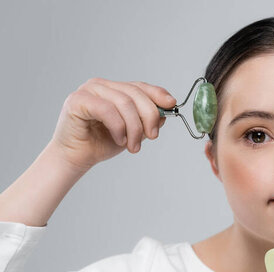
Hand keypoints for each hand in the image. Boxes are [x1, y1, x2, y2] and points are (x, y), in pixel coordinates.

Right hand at [50, 77, 176, 171]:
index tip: (171, 104)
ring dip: (134, 128)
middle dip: (149, 116)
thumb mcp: (132, 132)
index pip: (140, 87)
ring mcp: (88, 90)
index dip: (158, 94)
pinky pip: (107, 110)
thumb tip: (165, 114)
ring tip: (133, 146)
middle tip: (153, 136)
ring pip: (124, 103)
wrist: (76, 158)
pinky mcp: (78, 100)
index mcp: (114, 90)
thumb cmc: (101, 143)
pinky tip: (119, 140)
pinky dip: (118, 127)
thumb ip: (146, 121)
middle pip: (135, 94)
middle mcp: (101, 85)